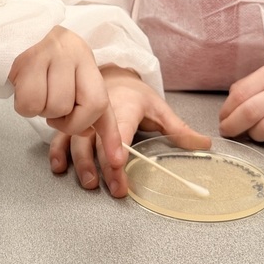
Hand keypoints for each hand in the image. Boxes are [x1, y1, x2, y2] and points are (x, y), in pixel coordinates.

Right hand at [8, 27, 124, 173]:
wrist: (14, 29)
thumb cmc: (44, 61)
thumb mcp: (70, 77)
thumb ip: (85, 106)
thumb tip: (92, 135)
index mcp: (88, 65)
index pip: (103, 105)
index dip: (111, 137)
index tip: (117, 161)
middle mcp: (76, 56)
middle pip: (78, 114)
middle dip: (62, 119)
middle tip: (51, 101)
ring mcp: (52, 56)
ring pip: (53, 110)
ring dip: (41, 108)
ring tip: (37, 88)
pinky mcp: (28, 60)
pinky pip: (29, 104)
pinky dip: (24, 104)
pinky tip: (24, 85)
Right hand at [48, 66, 211, 197]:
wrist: (112, 74)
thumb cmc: (136, 95)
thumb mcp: (160, 108)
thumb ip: (179, 129)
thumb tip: (205, 144)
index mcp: (124, 108)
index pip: (119, 131)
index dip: (117, 150)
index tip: (120, 168)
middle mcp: (99, 113)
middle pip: (97, 141)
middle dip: (102, 166)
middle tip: (112, 188)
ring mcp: (82, 118)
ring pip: (76, 141)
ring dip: (81, 164)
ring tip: (89, 183)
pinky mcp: (71, 122)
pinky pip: (60, 137)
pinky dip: (58, 152)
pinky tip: (60, 168)